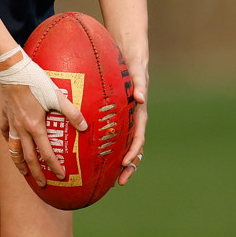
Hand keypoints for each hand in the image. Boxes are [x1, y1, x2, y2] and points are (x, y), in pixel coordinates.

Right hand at [0, 82, 86, 186]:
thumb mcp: (56, 96)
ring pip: (13, 148)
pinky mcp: (5, 113)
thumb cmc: (36, 81)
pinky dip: (7, 139)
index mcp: (35, 126)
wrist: (12, 69)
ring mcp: (11, 122)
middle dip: (36, 172)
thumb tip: (84, 126)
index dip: (54, 166)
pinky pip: (4, 130)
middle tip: (42, 184)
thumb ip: (71, 112)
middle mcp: (22, 128)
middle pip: (28, 157)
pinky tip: (10, 141)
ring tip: (23, 171)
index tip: (60, 176)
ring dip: (19, 162)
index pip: (46, 152)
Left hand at [117, 58, 147, 185]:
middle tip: (120, 182)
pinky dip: (108, 145)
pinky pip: (113, 133)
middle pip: (133, 147)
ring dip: (119, 160)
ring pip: (124, 144)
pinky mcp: (117, 114)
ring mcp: (126, 118)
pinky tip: (95, 154)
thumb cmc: (134, 65)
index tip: (126, 163)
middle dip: (129, 166)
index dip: (134, 151)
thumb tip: (140, 98)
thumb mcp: (137, 72)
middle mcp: (134, 118)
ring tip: (110, 177)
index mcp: (140, 112)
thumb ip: (140, 84)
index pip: (139, 137)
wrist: (130, 55)